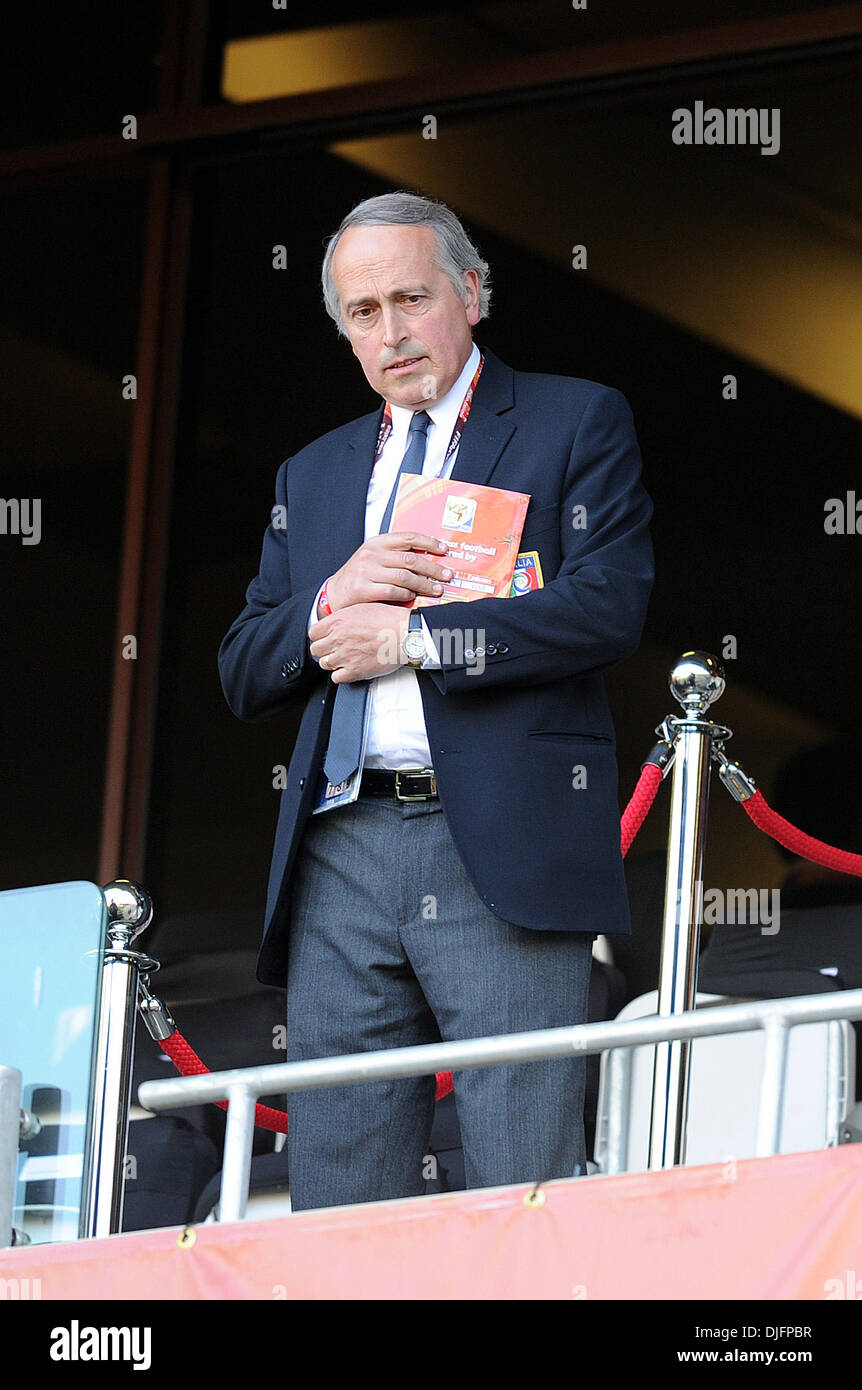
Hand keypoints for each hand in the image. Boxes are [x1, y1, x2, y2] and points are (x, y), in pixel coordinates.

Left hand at [309, 603, 410, 682]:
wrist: (406, 634)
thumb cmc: (390, 619)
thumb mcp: (362, 608)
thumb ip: (344, 617)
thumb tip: (336, 623)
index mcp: (338, 621)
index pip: (313, 633)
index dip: (319, 636)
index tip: (325, 638)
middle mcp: (338, 638)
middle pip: (316, 649)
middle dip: (324, 650)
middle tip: (334, 649)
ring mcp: (345, 656)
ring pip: (325, 664)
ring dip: (333, 662)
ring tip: (345, 658)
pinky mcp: (354, 671)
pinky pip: (336, 678)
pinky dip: (341, 675)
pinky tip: (349, 669)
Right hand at [325, 532, 451, 611]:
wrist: (334, 593)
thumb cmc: (360, 576)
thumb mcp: (374, 558)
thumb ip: (395, 556)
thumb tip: (428, 559)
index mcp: (377, 542)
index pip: (408, 537)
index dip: (429, 543)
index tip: (444, 550)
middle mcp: (372, 554)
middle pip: (410, 559)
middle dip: (433, 568)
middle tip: (447, 575)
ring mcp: (367, 571)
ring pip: (405, 577)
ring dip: (424, 585)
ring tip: (436, 590)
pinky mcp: (364, 589)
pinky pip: (393, 592)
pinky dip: (407, 596)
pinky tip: (413, 597)